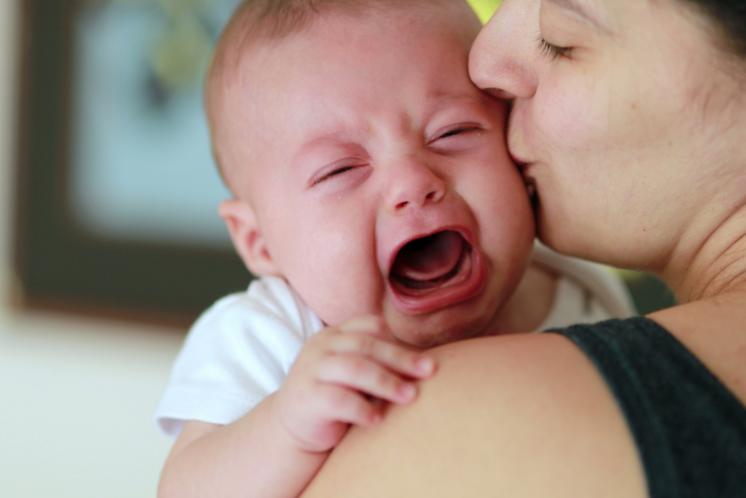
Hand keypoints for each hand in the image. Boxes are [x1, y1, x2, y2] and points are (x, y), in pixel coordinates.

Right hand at [273, 315, 435, 452]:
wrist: (293, 428)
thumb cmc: (335, 396)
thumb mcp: (354, 372)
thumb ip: (377, 362)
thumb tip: (426, 364)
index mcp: (334, 335)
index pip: (368, 326)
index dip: (396, 340)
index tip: (422, 359)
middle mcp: (321, 347)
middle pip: (366, 345)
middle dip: (400, 358)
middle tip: (429, 371)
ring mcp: (311, 370)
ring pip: (353, 368)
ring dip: (386, 381)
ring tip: (410, 396)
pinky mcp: (307, 398)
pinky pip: (337, 399)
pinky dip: (361, 408)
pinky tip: (378, 419)